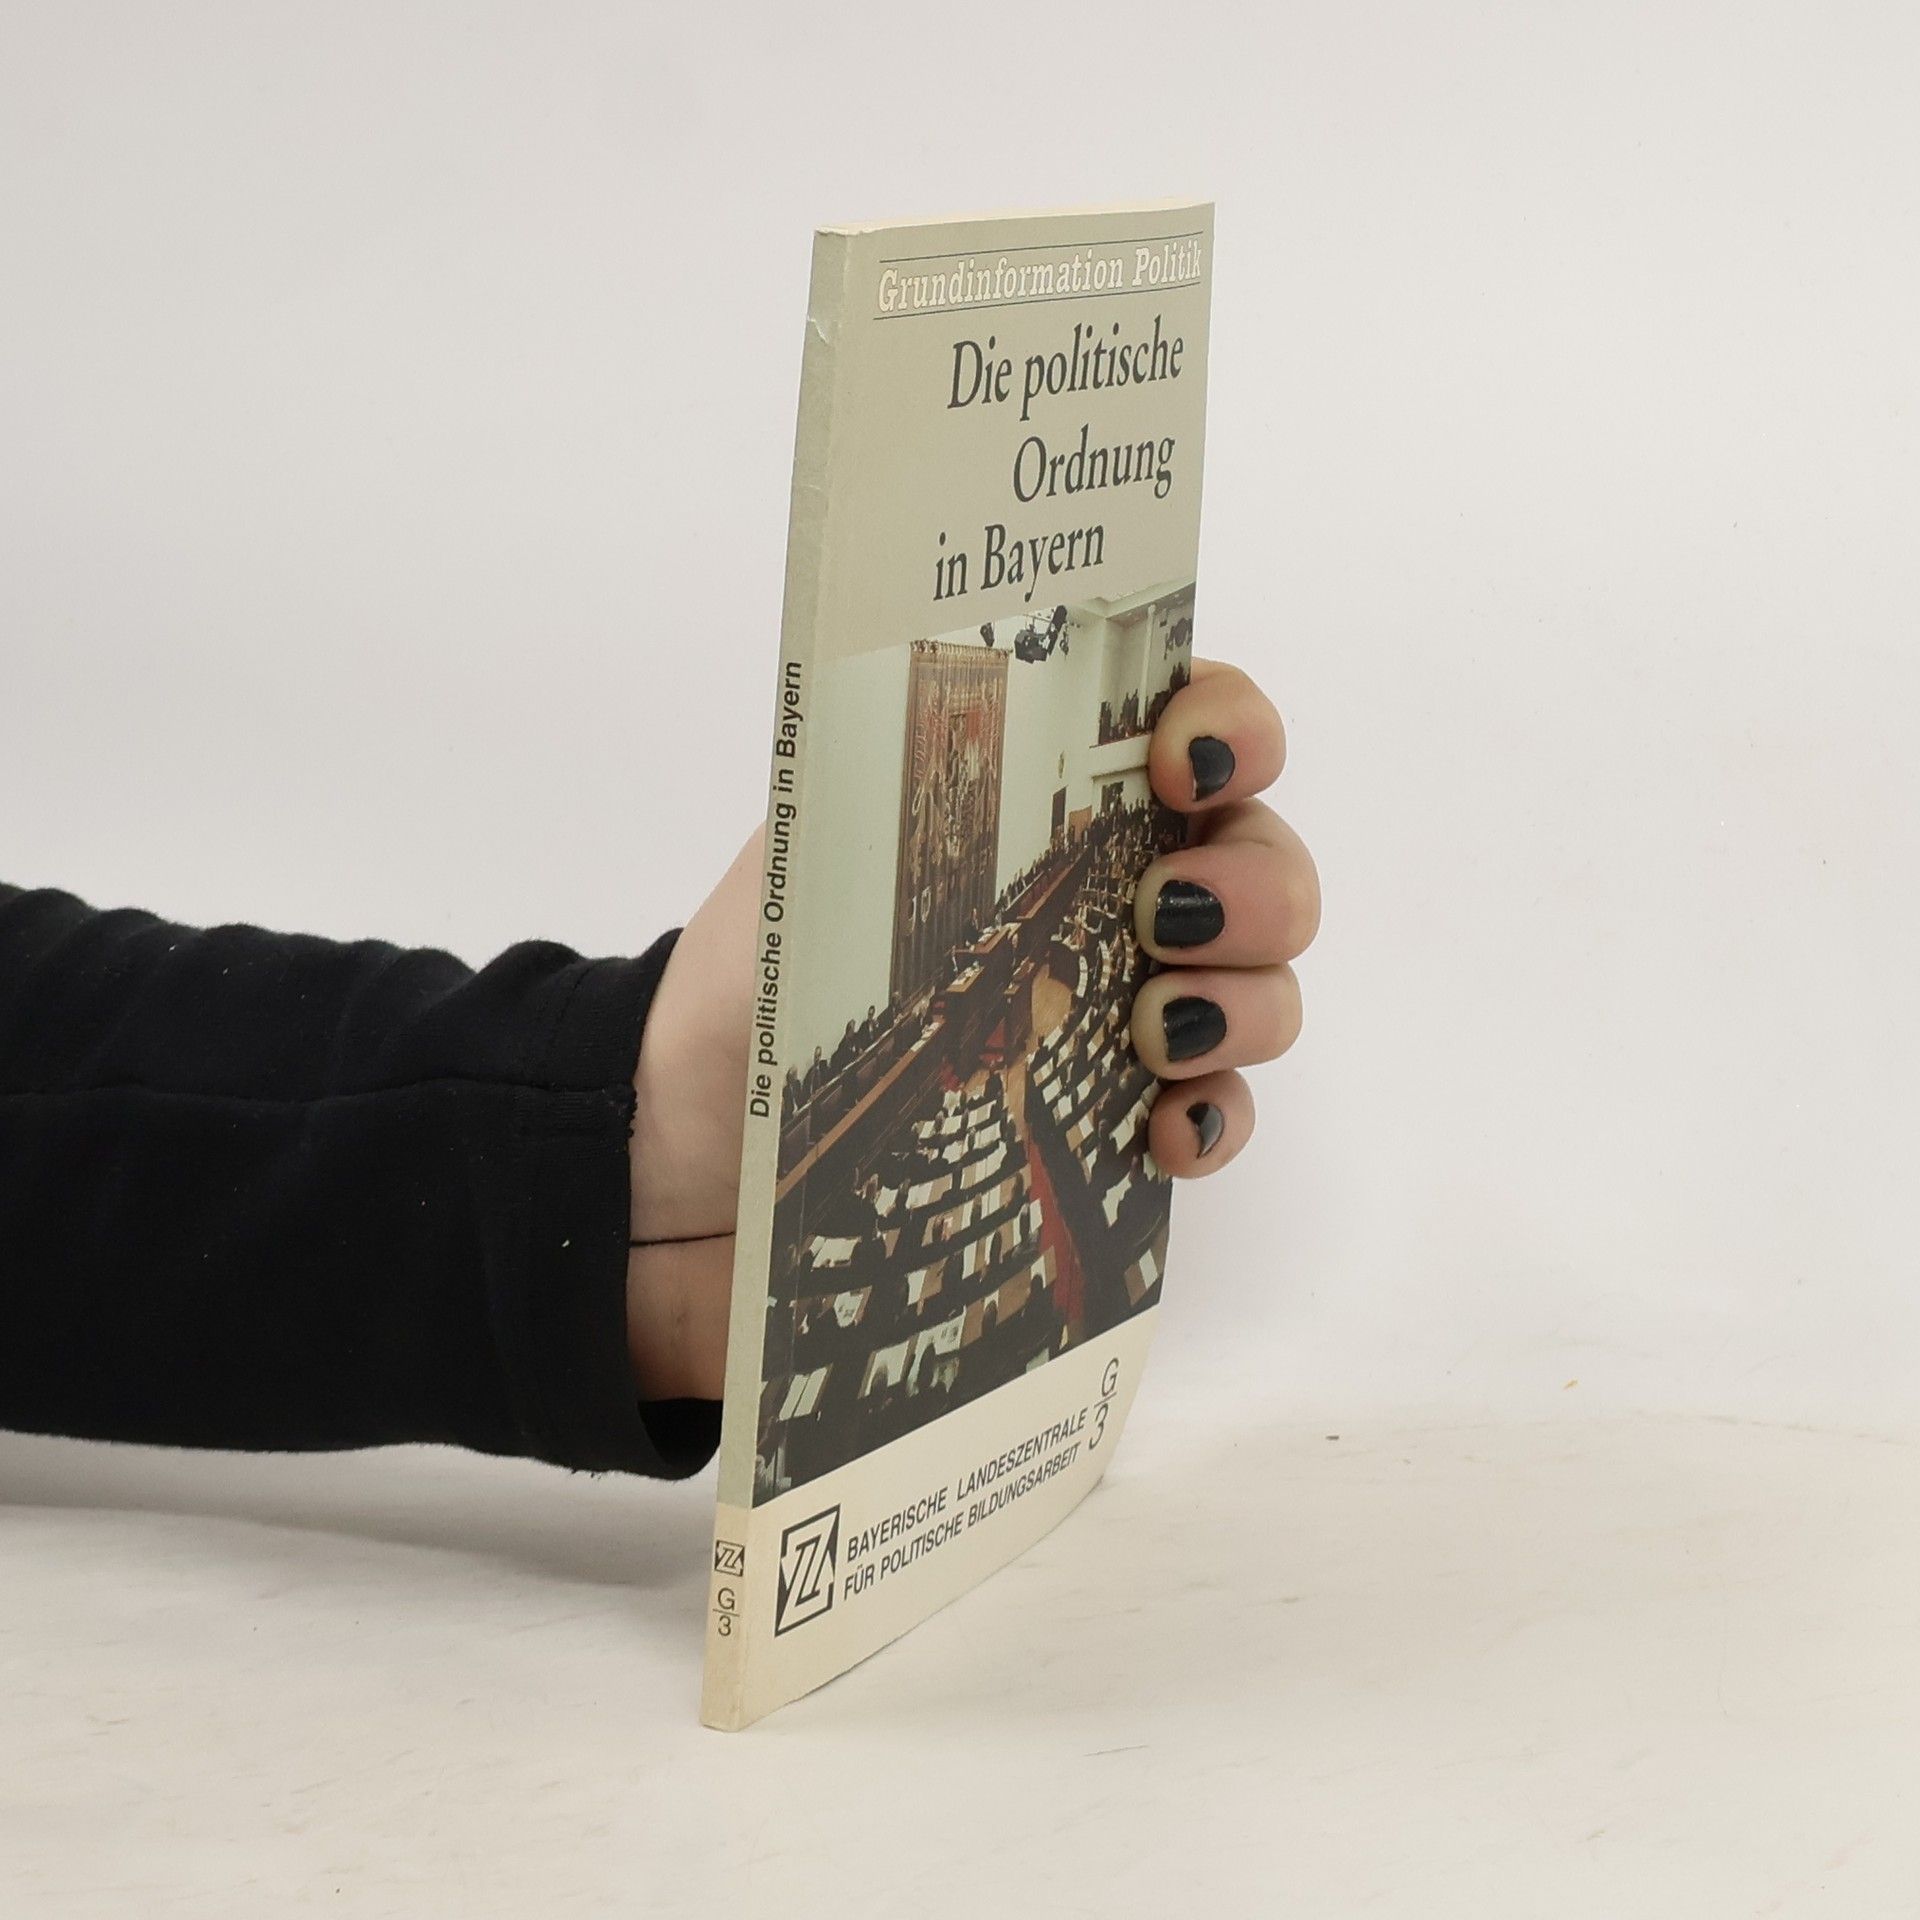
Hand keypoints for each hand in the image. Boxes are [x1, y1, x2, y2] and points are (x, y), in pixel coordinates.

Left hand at [624, 656, 1318, 1401]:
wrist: (685, 1158)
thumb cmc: (747, 987)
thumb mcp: (812, 849)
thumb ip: (911, 764)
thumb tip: (970, 673)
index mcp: (1040, 807)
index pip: (1187, 727)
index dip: (1227, 726)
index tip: (1186, 763)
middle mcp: (1104, 898)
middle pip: (1261, 861)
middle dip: (1255, 879)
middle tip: (1173, 913)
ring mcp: (1118, 1016)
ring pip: (1263, 987)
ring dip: (1245, 999)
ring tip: (1155, 1029)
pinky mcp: (1110, 1128)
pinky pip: (1217, 1114)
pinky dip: (1216, 1117)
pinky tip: (1164, 1128)